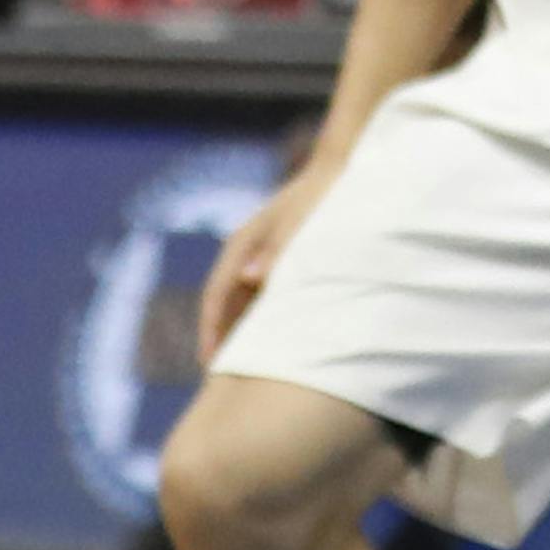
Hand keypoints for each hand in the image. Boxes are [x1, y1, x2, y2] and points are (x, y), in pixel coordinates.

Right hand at [197, 167, 333, 362]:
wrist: (338, 170)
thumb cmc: (320, 198)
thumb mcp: (299, 223)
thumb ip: (277, 251)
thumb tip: (251, 279)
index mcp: (242, 243)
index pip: (216, 294)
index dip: (212, 330)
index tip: (212, 363)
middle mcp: (244, 250)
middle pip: (224, 303)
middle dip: (221, 338)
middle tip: (222, 379)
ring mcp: (258, 253)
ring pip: (241, 301)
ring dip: (239, 331)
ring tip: (244, 369)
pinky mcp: (276, 258)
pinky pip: (259, 294)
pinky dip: (259, 318)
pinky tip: (272, 340)